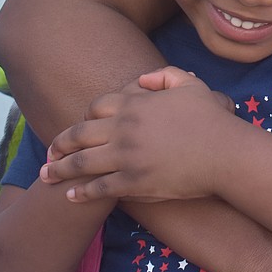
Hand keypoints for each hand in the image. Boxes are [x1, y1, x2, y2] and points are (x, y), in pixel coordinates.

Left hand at [39, 67, 237, 202]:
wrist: (225, 153)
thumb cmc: (212, 119)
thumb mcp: (192, 85)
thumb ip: (166, 75)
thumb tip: (142, 79)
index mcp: (135, 104)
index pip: (95, 108)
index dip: (84, 118)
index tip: (78, 127)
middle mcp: (123, 129)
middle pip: (79, 134)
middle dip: (59, 144)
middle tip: (48, 152)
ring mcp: (126, 157)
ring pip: (81, 163)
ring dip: (60, 170)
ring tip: (46, 176)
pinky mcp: (133, 183)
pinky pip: (99, 188)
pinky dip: (81, 193)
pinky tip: (70, 196)